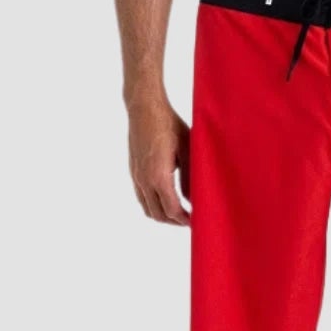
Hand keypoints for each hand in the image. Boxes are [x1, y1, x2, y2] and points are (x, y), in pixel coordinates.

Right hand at [127, 94, 191, 224]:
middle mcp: (144, 180)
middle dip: (174, 222)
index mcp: (158, 176)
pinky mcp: (133, 171)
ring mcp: (136, 176)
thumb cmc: (169, 125)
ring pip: (147, 208)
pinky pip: (141, 197)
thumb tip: (193, 198)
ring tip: (179, 213)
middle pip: (158, 215)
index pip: (171, 210)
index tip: (196, 222)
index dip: (184, 220)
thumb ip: (190, 176)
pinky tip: (166, 198)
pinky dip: (153, 204)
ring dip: (162, 215)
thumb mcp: (187, 149)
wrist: (144, 108)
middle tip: (190, 220)